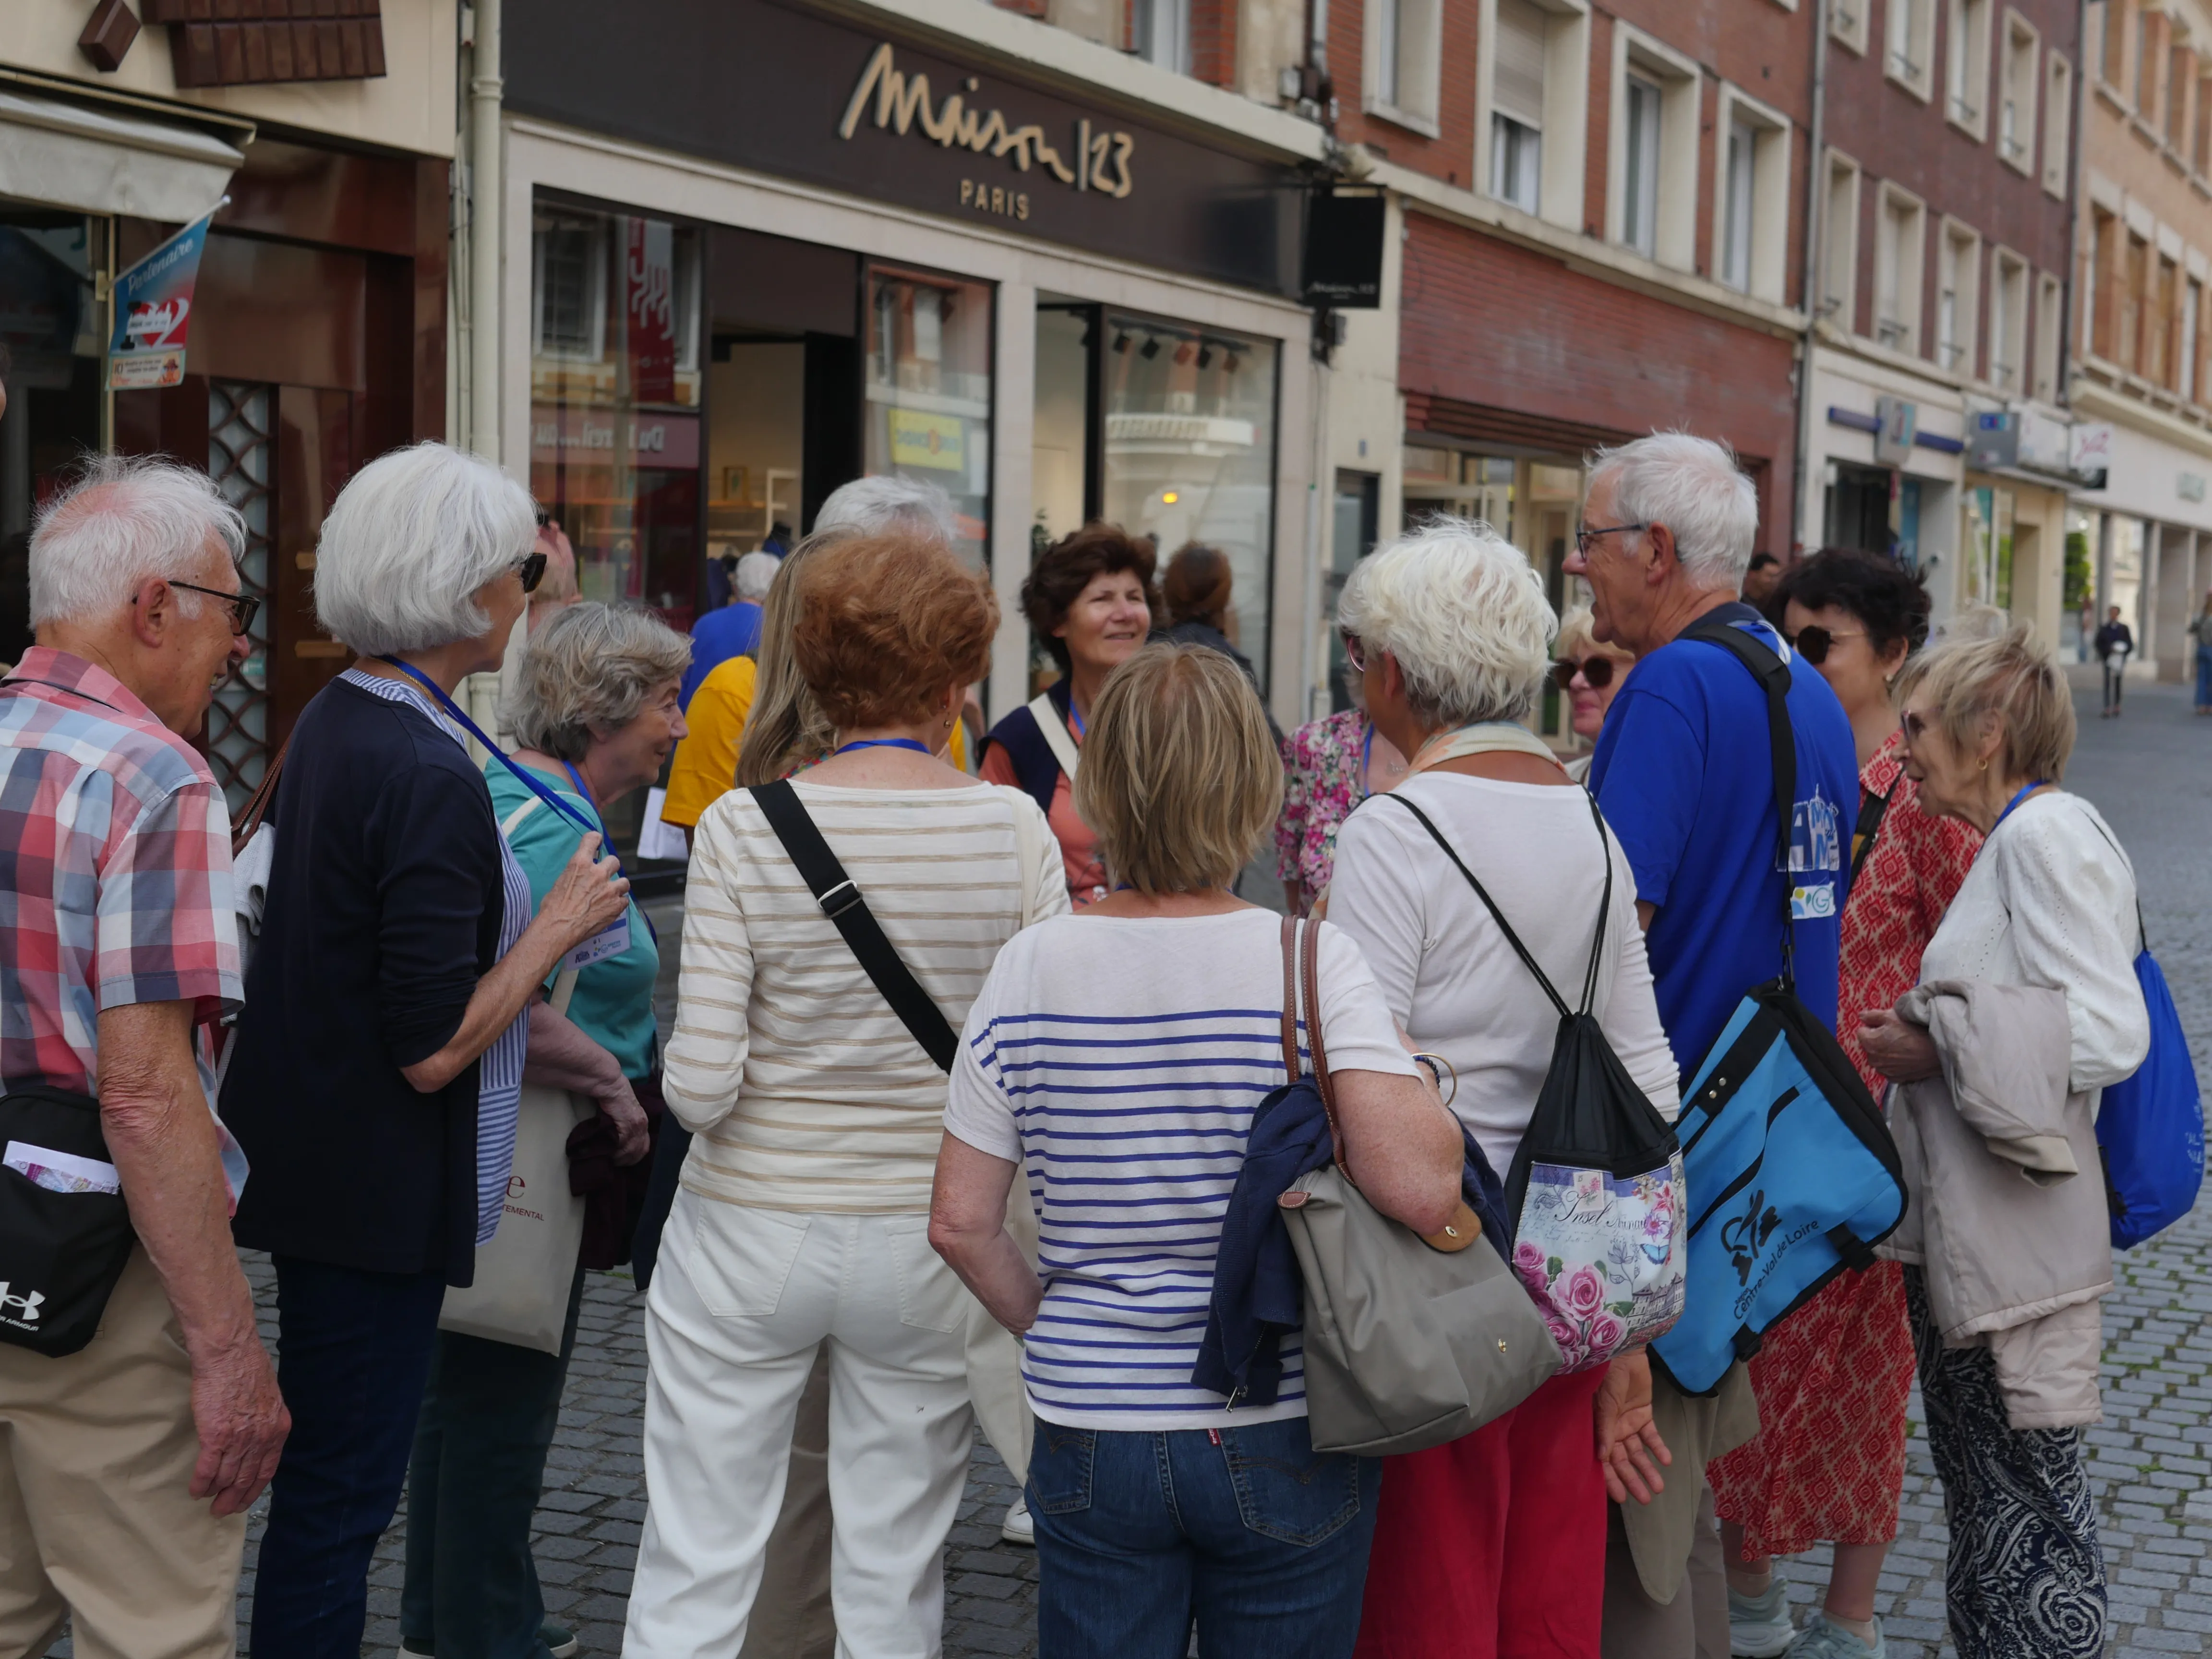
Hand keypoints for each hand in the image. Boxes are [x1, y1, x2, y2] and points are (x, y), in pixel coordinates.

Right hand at [188, 1328, 290, 1516]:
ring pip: (227, 1477)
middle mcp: (262, 1438)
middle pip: (247, 1479)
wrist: (230, 1354)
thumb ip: (265, 1419)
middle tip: (222, 1511)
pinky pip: (208, 1470)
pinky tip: (195, 1491)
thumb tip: (257, 1433)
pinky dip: (200, 1484)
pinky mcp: (215, 1436)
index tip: (244, 1501)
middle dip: (234, 1499)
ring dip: (216, 1494)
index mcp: (278, 1429)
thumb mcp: (269, 1397)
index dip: (254, 1489)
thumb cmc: (248, 1368)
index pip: (268, 1469)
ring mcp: (239, 1439)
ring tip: (208, 1502)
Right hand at [539, 832, 629, 954]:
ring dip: (618, 886)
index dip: (596, 840)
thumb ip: (575, 875)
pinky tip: (610, 908)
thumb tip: (580, 878)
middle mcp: (598, 873)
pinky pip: (624, 900)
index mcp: (580, 863)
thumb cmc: (552, 908)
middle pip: (613, 861)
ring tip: (610, 894)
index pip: (592, 839)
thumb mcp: (560, 882)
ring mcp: (610, 890)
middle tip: (603, 877)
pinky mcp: (616, 905)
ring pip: (624, 881)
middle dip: (609, 868)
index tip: (597, 842)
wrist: (558, 929)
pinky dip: (618, 903)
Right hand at [595, 1075, 650, 1165]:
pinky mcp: (627, 1126)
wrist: (613, 1087)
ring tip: (610, 1161)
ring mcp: (636, 1126)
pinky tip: (608, 1154)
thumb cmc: (616, 1098)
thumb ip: (626, 1124)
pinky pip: (623, 1145)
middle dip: (629, 1161)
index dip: (636, 1155)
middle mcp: (643, 1126)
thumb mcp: (626, 1113)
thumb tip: (618, 1137)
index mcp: (643, 1122)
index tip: (626, 1160)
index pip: (645, 1146)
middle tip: (617, 1164)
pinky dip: (616, 1152)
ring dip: (620, 1159)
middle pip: (640, 1151)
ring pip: (631, 1151)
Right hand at [1595, 1347, 1670, 1504]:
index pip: (1604, 1459)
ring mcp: (1629, 1422)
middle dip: (1633, 1479)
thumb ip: (1604, 1429)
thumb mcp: (1604, 1403)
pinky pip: (1652, 1436)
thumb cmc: (1607, 1376)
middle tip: (1645, 1499)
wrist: (1624, 1351)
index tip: (1620, 1498)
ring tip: (1659, 1487)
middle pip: (1623, 1460)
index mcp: (1598, 1428)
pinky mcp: (1644, 1413)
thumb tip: (1601, 1458)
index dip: (1611, 1478)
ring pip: (1639, 1452)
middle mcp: (1613, 1429)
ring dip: (1648, 1468)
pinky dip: (1659, 1448)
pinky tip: (1666, 1461)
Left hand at [1859, 1007, 1942, 1082]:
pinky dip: (1894, 1063)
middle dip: (1878, 1040)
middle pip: (1870, 1046)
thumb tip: (1860, 1016)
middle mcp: (1872, 1060)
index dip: (1873, 1027)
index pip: (1861, 1032)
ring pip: (1879, 1058)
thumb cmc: (1913, 1031)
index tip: (1886, 1027)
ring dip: (1885, 1052)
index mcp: (1868, 1043)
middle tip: (1896, 1035)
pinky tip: (1905, 1057)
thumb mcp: (1892, 1016)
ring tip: (1902, 1047)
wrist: (1936, 1052)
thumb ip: (1872, 1016)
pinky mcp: (1894, 1079)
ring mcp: (1883, 1071)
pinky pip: (1888, 1068)